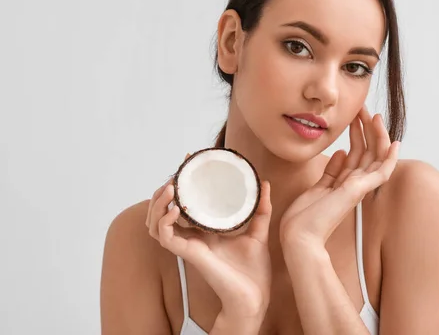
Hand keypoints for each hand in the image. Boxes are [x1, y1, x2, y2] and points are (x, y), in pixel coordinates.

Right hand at [146, 155, 272, 318]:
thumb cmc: (254, 269)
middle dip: (163, 191)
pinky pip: (164, 237)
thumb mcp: (258, 230)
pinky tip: (175, 210)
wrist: (254, 295)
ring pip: (156, 223)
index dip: (180, 183)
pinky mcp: (188, 254)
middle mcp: (192, 236)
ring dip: (158, 203)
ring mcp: (188, 245)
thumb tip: (265, 183)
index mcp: (205, 230)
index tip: (186, 160)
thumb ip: (261, 208)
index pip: (183, 204)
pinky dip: (164, 221)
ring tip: (170, 189)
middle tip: (175, 175)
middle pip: (163, 211)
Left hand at [280, 106, 399, 247]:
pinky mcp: (358, 190)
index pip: (356, 154)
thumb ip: (331, 171)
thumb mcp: (317, 187)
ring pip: (375, 157)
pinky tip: (396, 144)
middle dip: (366, 129)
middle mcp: (354, 185)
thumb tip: (341, 152)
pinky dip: (391, 159)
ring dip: (377, 135)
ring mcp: (358, 188)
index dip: (358, 135)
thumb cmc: (304, 217)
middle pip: (366, 152)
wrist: (299, 236)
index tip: (354, 118)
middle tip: (363, 109)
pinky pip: (381, 173)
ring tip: (374, 115)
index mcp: (344, 184)